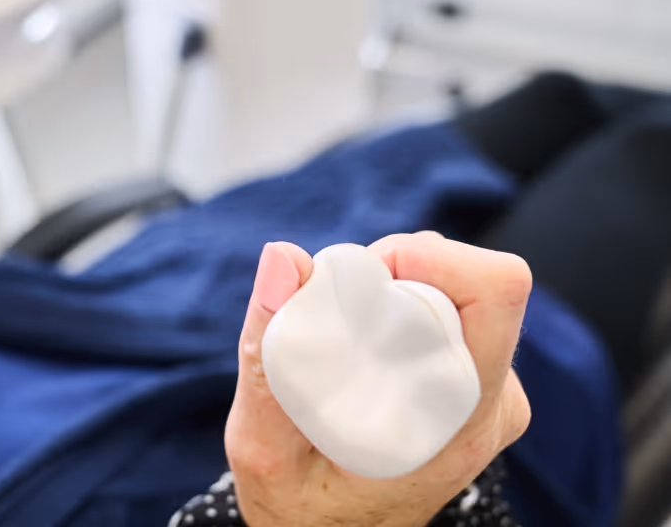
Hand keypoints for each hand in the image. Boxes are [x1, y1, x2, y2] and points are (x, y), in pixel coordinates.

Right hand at [226, 233, 531, 526]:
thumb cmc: (299, 505)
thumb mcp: (262, 442)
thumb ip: (266, 349)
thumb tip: (283, 256)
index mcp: (461, 419)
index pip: (494, 290)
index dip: (424, 257)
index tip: (356, 281)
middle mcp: (493, 400)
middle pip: (467, 277)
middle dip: (390, 271)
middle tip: (333, 315)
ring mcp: (491, 389)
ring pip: (452, 286)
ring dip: (390, 289)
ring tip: (342, 341)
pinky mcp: (478, 379)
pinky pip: (446, 305)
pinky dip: (396, 305)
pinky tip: (360, 350)